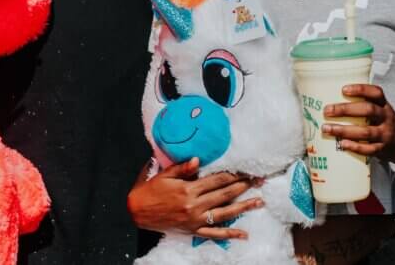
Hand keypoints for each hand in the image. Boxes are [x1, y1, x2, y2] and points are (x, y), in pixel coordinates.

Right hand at [127, 157, 262, 241]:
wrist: (136, 212)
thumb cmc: (149, 190)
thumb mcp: (163, 175)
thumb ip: (182, 168)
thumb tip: (198, 160)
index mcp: (188, 189)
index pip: (216, 180)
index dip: (233, 174)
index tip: (246, 169)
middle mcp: (194, 205)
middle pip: (224, 194)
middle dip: (243, 186)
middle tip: (258, 180)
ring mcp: (195, 219)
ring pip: (225, 213)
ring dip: (244, 207)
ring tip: (259, 201)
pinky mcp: (193, 230)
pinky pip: (215, 234)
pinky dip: (230, 234)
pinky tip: (244, 234)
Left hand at [323, 84, 394, 162]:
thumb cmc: (382, 122)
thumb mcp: (378, 109)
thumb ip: (360, 104)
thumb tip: (326, 97)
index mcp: (383, 105)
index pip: (376, 93)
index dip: (360, 89)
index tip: (343, 89)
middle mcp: (386, 118)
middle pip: (368, 110)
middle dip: (346, 110)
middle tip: (327, 110)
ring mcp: (385, 134)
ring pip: (366, 132)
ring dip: (344, 130)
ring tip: (327, 128)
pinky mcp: (382, 149)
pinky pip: (369, 149)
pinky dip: (355, 147)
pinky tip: (342, 144)